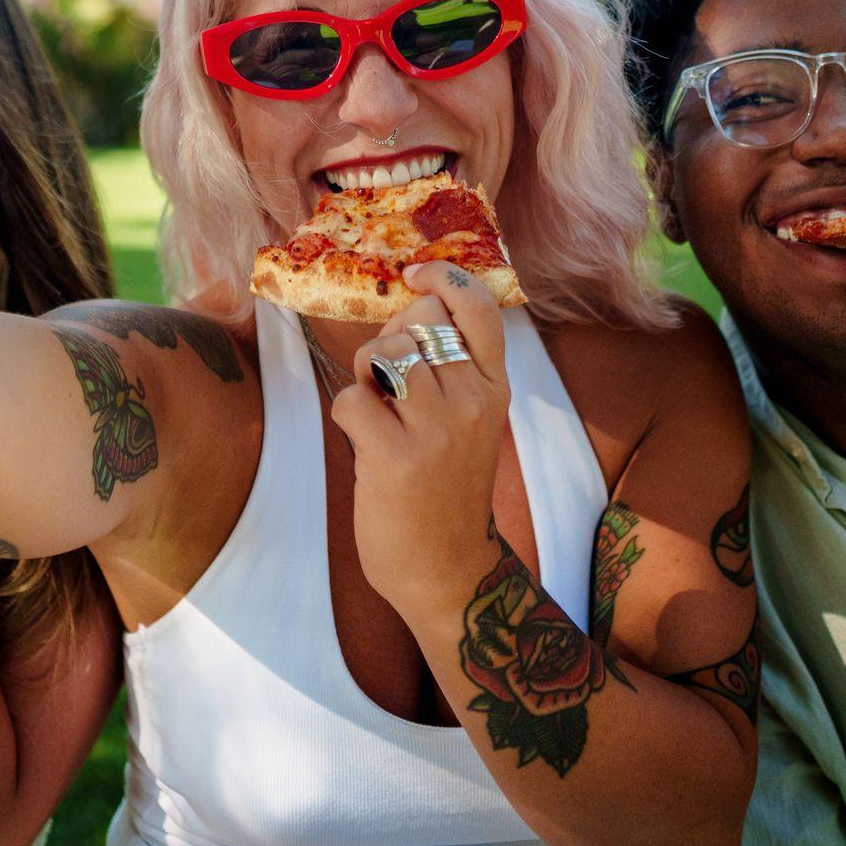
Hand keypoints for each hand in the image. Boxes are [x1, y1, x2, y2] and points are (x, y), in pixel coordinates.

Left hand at [331, 262, 510, 609]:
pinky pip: (352, 397)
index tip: (416, 278)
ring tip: (380, 409)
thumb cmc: (446, 486)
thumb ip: (450, 367)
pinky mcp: (395, 457)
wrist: (447, 567)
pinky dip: (349, 411)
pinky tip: (366, 440)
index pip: (478, 306)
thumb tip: (410, 307)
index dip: (443, 278)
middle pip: (419, 321)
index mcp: (496, 387)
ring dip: (366, 374)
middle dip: (391, 337)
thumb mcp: (471, 418)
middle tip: (390, 379)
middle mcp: (473, 401)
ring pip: (383, 353)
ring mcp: (437, 429)